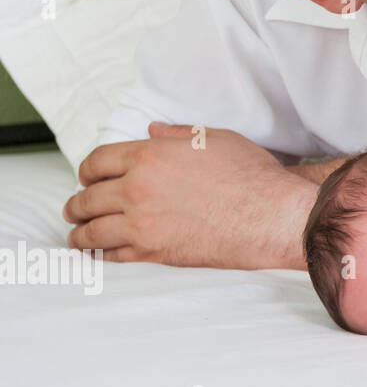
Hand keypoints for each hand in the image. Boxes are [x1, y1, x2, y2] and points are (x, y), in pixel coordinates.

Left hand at [64, 123, 318, 268]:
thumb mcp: (216, 139)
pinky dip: (100, 254)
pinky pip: (112, 255)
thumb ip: (178, 134)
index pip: (97, 162)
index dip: (87, 171)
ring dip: (80, 233)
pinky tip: (99, 253)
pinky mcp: (152, 252)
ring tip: (79, 235)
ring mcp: (141, 224)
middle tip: (76, 208)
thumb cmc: (251, 176)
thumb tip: (155, 131)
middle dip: (76, 204)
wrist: (270, 216)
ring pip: (92, 231)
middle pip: (86, 198)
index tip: (88, 178)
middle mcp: (137, 189)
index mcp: (149, 156)